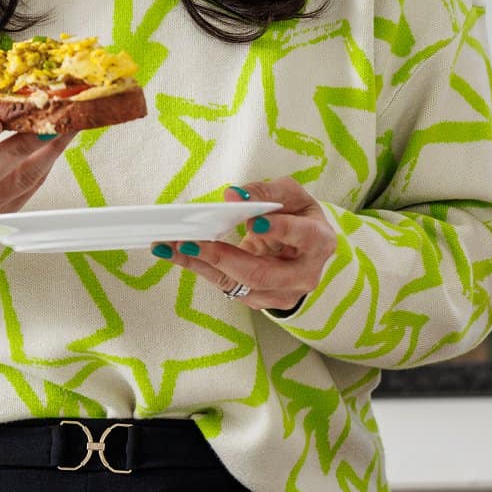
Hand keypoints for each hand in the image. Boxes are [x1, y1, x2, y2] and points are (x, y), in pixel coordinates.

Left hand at [151, 176, 336, 313]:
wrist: (304, 249)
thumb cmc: (298, 216)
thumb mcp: (291, 195)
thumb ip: (267, 192)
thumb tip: (233, 196)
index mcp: (319, 242)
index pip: (302, 237)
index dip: (279, 230)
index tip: (254, 222)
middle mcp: (303, 275)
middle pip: (262, 274)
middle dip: (224, 258)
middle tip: (194, 241)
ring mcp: (281, 294)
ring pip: (239, 285)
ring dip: (202, 265)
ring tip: (173, 246)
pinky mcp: (258, 299)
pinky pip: (225, 285)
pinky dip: (199, 268)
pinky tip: (175, 253)